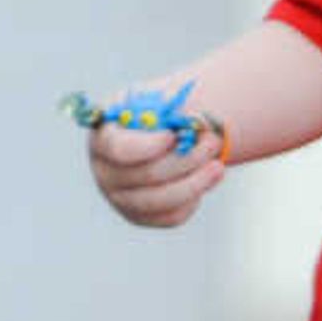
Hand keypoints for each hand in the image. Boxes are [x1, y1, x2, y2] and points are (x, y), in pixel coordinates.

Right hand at [88, 118, 225, 227]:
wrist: (155, 136)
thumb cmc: (154, 115)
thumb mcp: (154, 102)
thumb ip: (168, 110)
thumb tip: (195, 123)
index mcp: (102, 138)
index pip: (118, 149)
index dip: (149, 145)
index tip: (173, 136)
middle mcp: (105, 173)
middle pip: (148, 175)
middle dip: (186, 159)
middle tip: (213, 142)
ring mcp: (121, 199)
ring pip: (162, 200)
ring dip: (196, 182)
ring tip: (218, 166)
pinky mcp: (140, 217)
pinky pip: (171, 216)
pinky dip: (193, 198)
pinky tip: (205, 180)